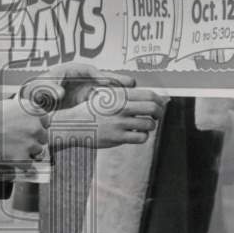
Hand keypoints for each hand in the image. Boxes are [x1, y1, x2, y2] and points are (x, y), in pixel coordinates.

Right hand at [0, 97, 48, 168]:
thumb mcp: (7, 105)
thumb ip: (21, 112)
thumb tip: (25, 118)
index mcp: (32, 111)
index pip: (45, 120)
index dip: (37, 126)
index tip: (30, 130)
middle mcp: (35, 126)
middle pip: (43, 137)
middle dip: (33, 139)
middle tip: (19, 141)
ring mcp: (30, 143)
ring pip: (37, 151)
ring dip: (28, 152)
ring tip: (12, 149)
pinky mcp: (22, 158)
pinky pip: (28, 164)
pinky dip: (20, 163)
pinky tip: (10, 158)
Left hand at [19, 64, 135, 111]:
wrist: (37, 102)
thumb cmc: (39, 91)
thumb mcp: (41, 89)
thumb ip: (50, 90)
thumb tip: (60, 94)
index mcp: (71, 70)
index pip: (89, 71)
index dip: (100, 75)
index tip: (108, 81)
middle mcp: (82, 78)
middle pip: (102, 77)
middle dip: (116, 80)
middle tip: (130, 83)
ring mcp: (86, 88)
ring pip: (105, 88)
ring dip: (117, 91)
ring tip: (133, 94)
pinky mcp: (88, 98)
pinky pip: (102, 99)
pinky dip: (111, 102)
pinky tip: (122, 107)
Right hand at [50, 87, 164, 148]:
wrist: (74, 124)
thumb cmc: (91, 111)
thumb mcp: (106, 96)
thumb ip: (126, 96)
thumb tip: (151, 97)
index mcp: (120, 95)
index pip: (149, 95)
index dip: (159, 100)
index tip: (160, 104)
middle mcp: (121, 108)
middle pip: (153, 108)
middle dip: (159, 113)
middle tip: (157, 115)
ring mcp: (120, 123)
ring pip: (149, 125)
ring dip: (150, 126)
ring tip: (143, 125)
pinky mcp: (118, 137)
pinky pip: (141, 137)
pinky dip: (142, 136)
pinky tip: (135, 133)